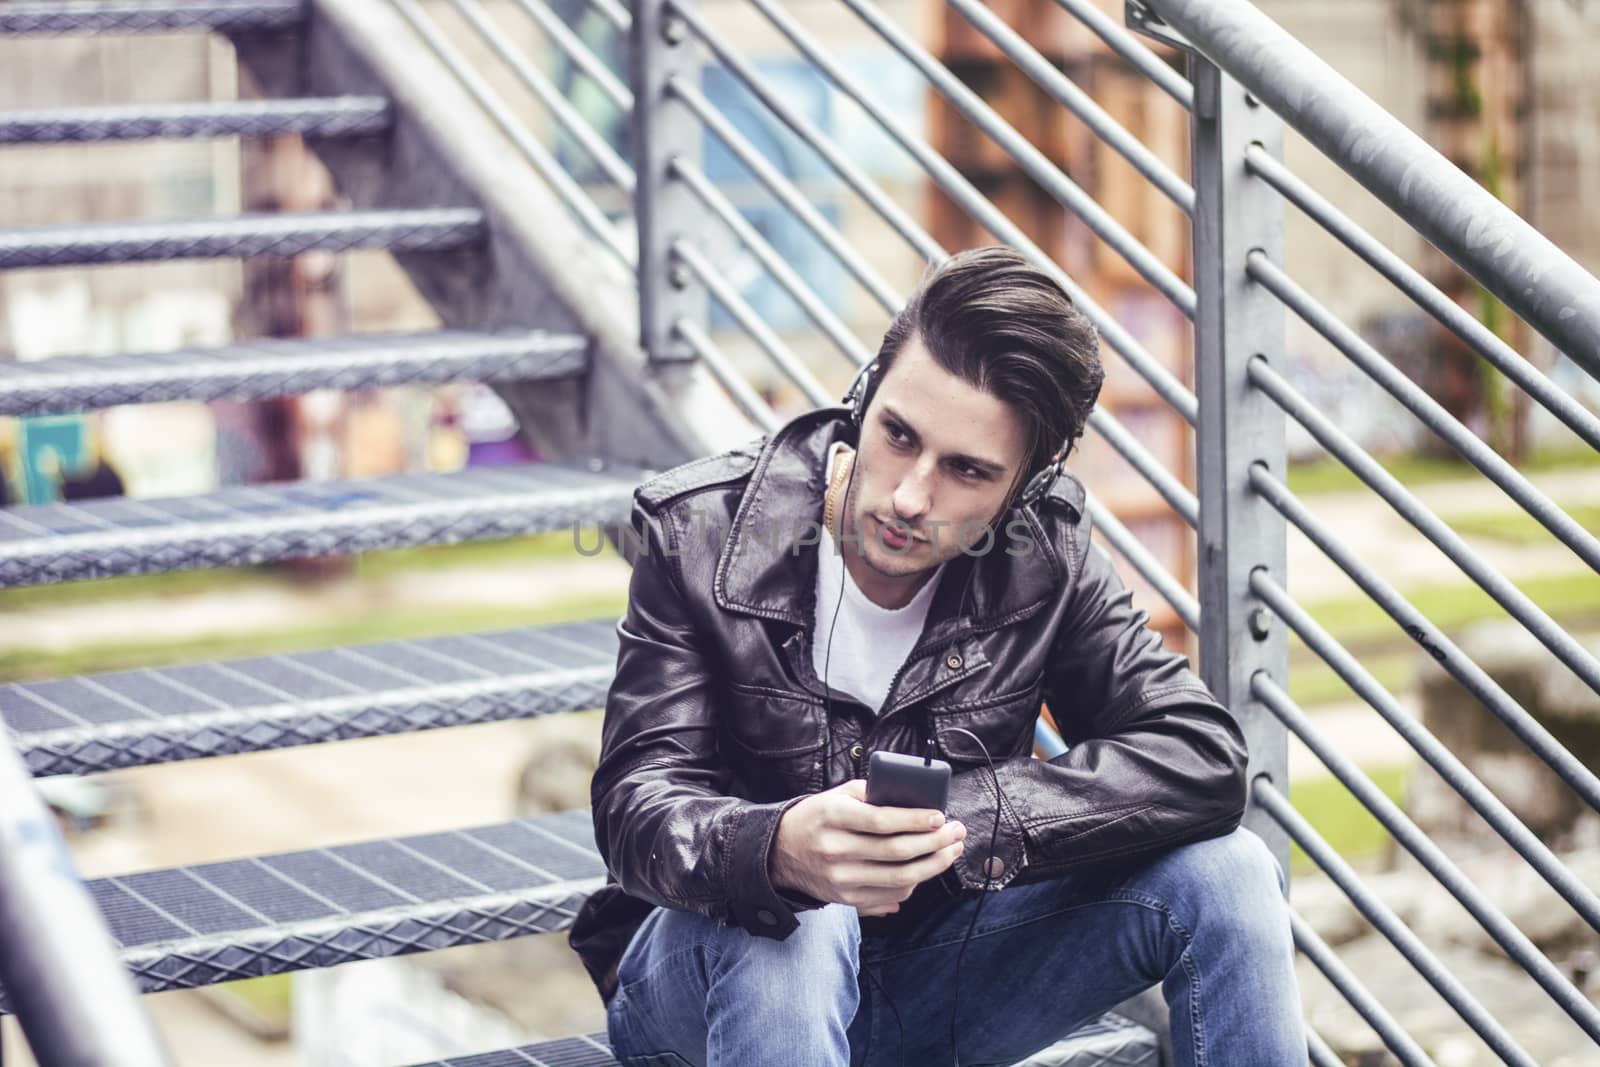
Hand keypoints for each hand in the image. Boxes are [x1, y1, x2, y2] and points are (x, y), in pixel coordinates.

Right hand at [769, 778, 966, 916]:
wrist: (780, 852)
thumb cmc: (817, 818)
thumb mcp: (836, 796)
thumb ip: (870, 794)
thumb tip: (912, 800)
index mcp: (832, 818)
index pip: (881, 821)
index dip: (914, 820)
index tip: (939, 815)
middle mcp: (836, 850)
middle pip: (896, 852)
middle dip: (935, 842)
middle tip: (956, 832)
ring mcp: (841, 879)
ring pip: (899, 878)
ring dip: (933, 865)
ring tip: (951, 850)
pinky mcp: (846, 899)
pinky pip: (890, 895)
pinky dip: (914, 884)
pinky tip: (927, 869)